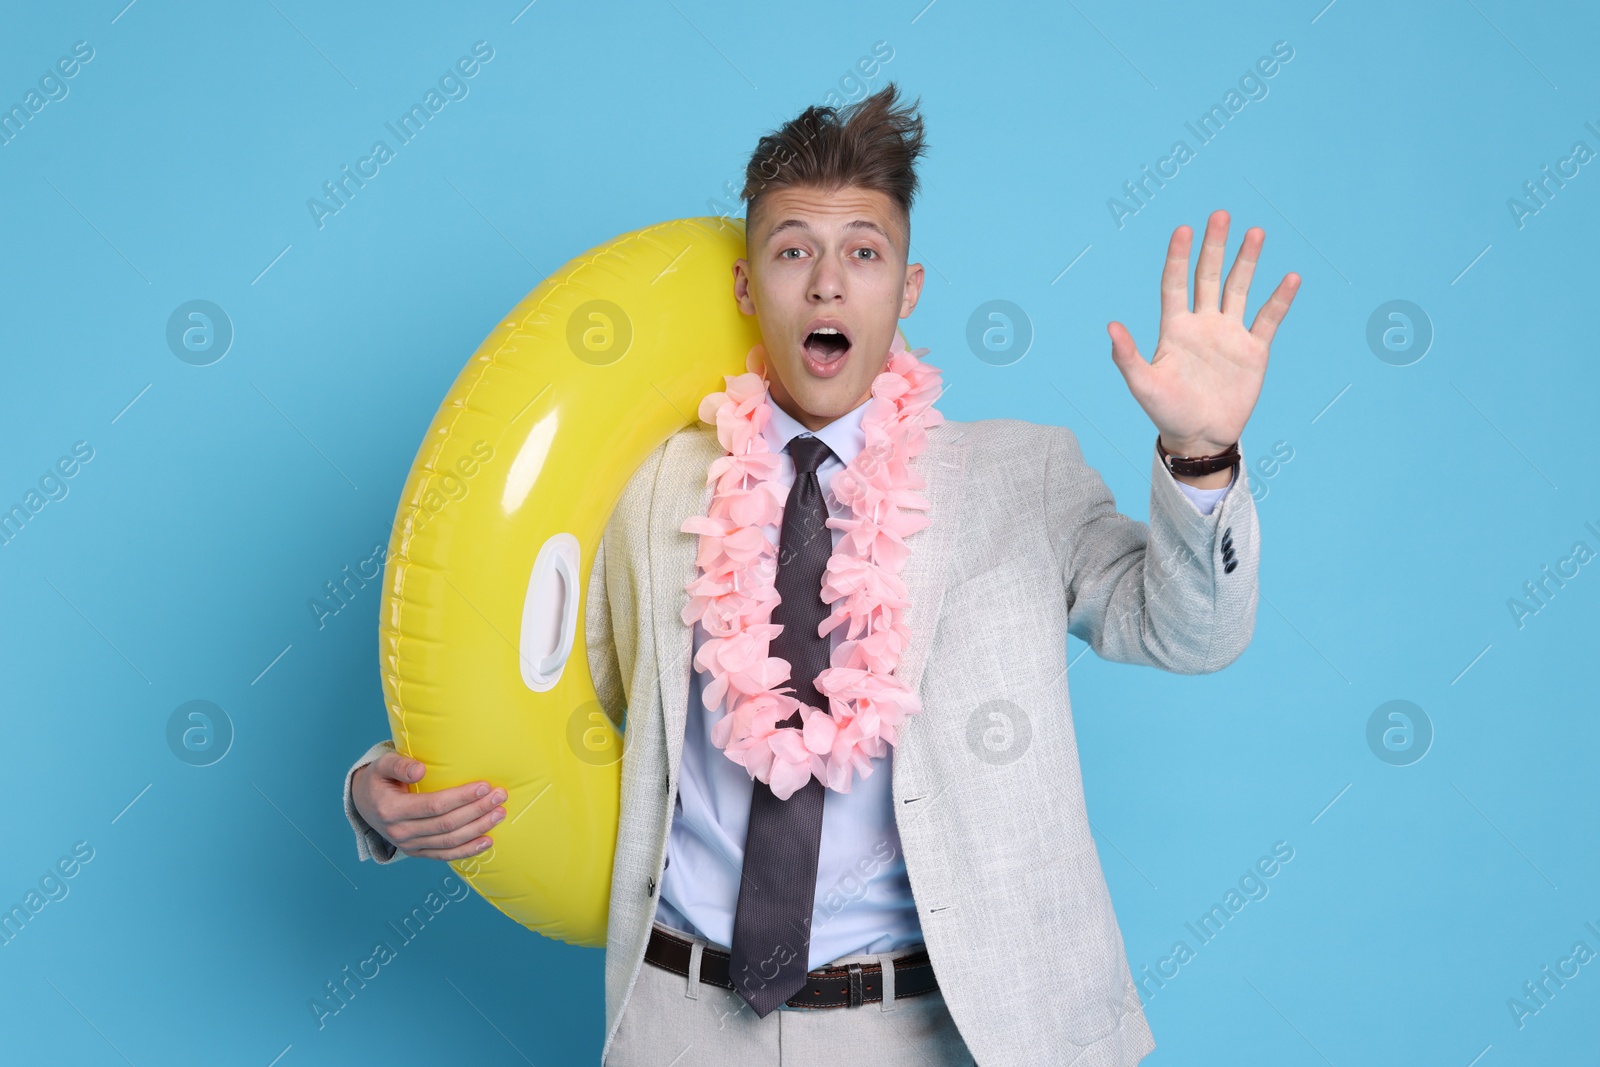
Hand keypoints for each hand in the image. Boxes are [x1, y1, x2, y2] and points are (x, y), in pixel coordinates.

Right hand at [352, 752, 505, 859]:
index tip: (485, 786)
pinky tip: (487, 842)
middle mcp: (400, 832)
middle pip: (446, 825)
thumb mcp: (382, 765)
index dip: (461, 797)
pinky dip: (467, 850)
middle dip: (477, 811)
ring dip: (478, 829)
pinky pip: (445, 855)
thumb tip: (420, 770)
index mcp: (391, 810)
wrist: (365, 804)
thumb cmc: (378, 780)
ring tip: (500, 814)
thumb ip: (399, 765)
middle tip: (500, 796)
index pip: (434, 806)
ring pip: (449, 842)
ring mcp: (409, 846)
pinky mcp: (417, 852)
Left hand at [1107, 209, 1300, 458]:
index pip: (1175, 283)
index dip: (1178, 257)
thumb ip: (1127, 356)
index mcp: (1175, 328)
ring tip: (1255, 233)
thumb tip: (1110, 326)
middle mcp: (1203, 325)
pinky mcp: (1253, 351)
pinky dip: (1279, 299)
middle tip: (1221, 215)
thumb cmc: (1167, 413)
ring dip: (1247, 262)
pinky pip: (1268, 319)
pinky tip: (1290, 277)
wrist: (1200, 438)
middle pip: (1208, 276)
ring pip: (1239, 289)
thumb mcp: (1143, 386)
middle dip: (1214, 246)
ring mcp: (1229, 335)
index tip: (1183, 229)